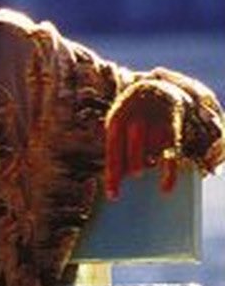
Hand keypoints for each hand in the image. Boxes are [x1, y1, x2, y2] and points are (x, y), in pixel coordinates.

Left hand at [104, 85, 184, 199]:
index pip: (113, 152)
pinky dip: (169, 172)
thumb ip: (115, 148)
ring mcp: (156, 124)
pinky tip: (165, 188)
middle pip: (135, 149)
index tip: (113, 196)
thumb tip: (117, 178)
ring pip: (153, 152)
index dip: (113, 176)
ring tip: (147, 159)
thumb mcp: (116, 124)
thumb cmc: (129, 114)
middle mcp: (136, 122)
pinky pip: (171, 154)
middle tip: (135, 175)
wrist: (156, 89)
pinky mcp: (172, 129)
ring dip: (149, 162)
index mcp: (116, 121)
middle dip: (134, 165)